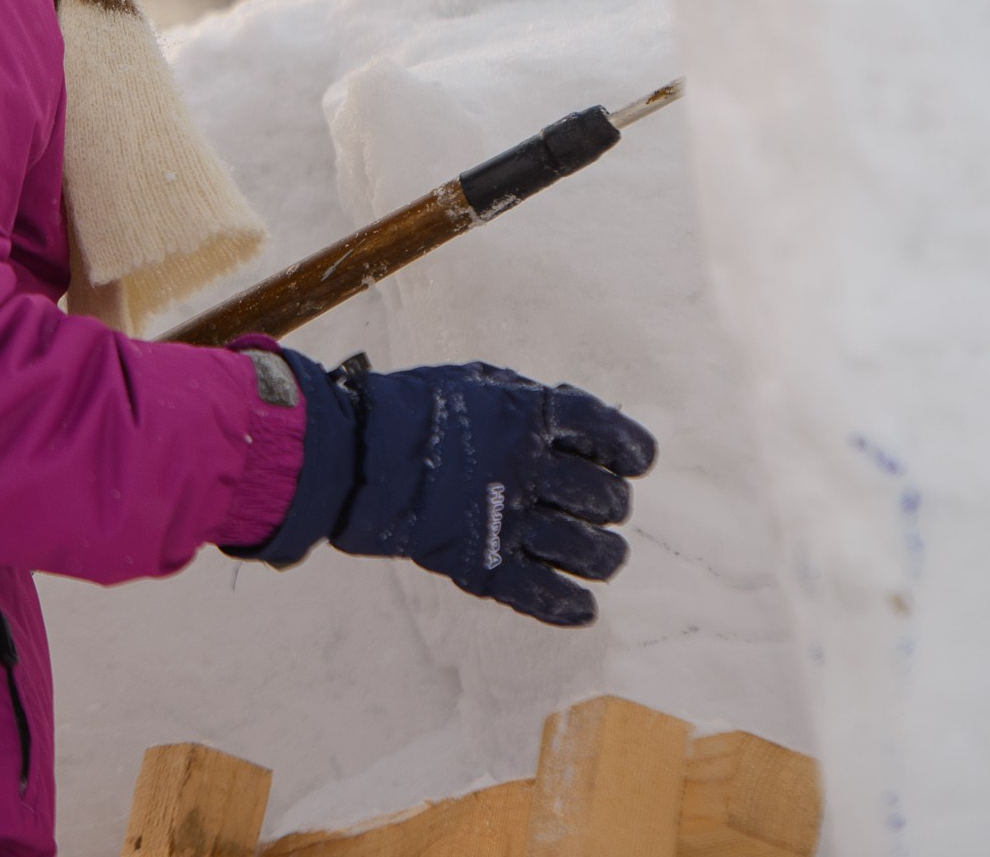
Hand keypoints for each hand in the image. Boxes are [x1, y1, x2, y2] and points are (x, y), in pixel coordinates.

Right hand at [225, 352, 656, 627]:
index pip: (611, 436)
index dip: (632, 452)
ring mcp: (510, 519)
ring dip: (604, 556)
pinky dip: (570, 607)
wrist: (357, 454)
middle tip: (601, 508)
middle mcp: (531, 469)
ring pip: (589, 552)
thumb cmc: (418, 408)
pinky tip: (582, 607)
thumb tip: (578, 414)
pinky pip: (544, 595)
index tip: (633, 462)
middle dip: (611, 505)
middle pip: (606, 499)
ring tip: (601, 555)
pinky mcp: (484, 564)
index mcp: (533, 417)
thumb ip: (531, 399)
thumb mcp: (481, 381)